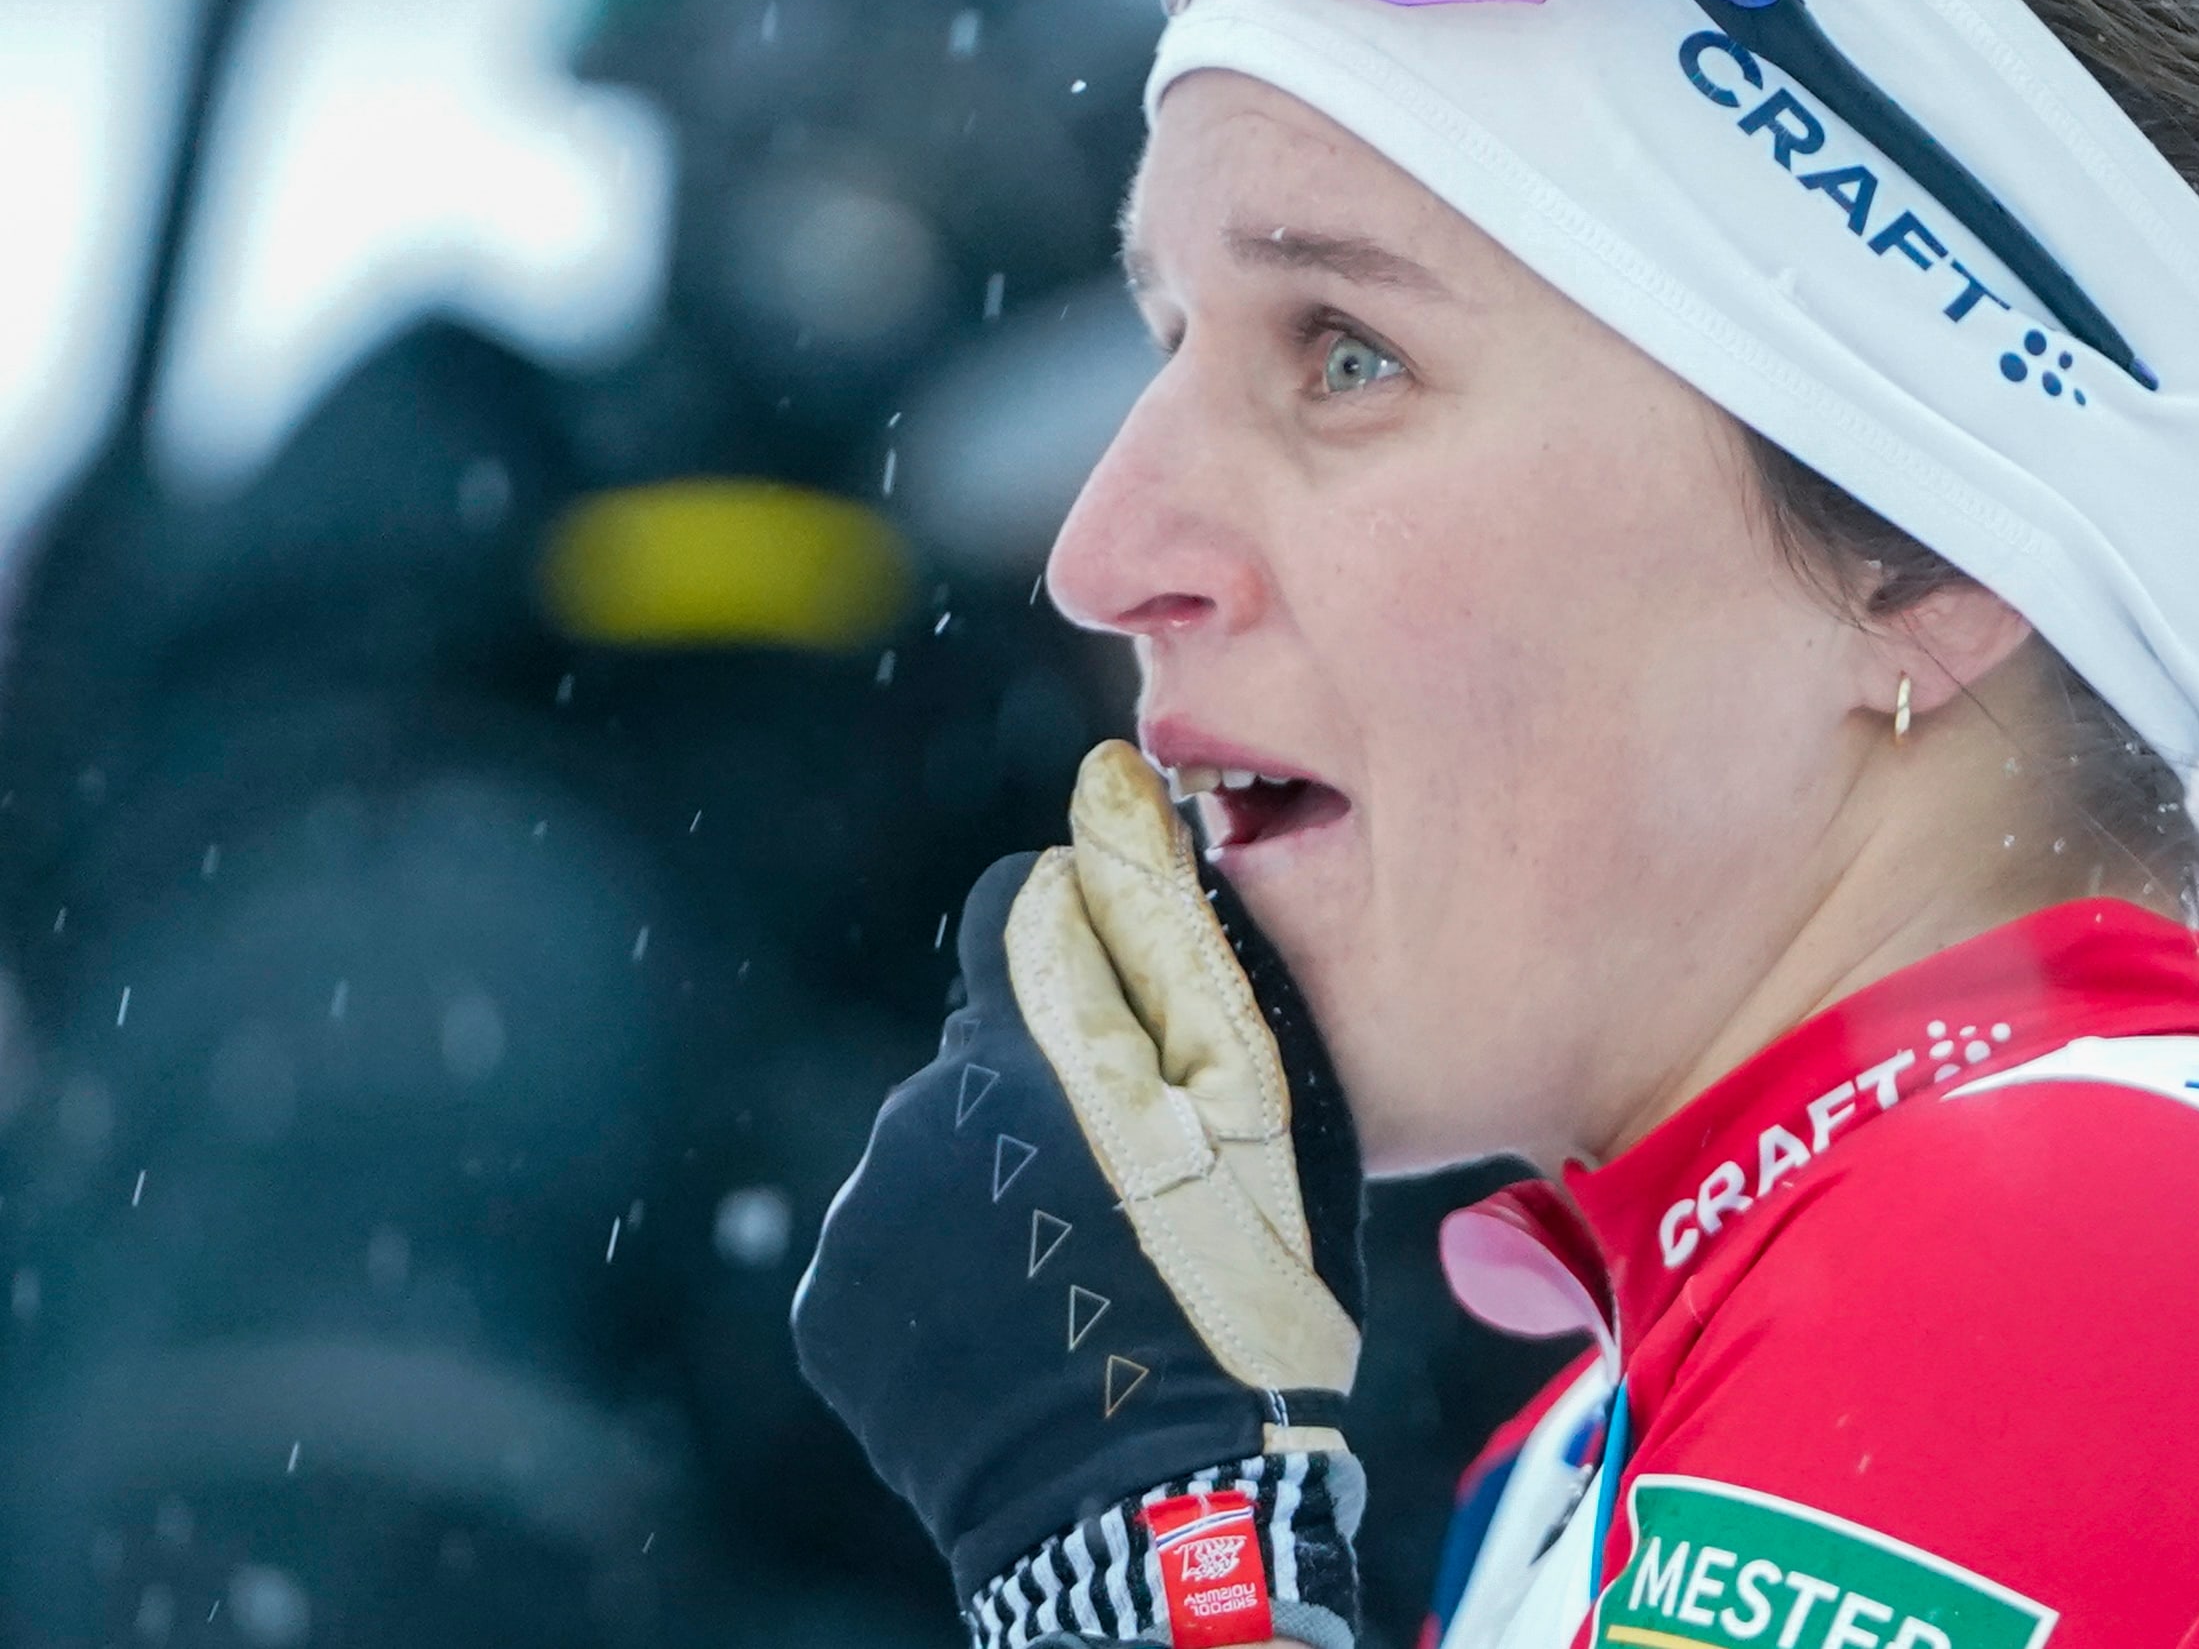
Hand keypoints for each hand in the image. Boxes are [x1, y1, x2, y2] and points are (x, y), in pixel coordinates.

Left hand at [792, 742, 1366, 1647]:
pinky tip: (1028, 1329)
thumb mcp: (1259, 1107)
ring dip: (1005, 1183)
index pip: (1015, 910)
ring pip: (944, 1151)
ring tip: (1092, 1275)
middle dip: (1054, 1084)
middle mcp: (915, 1112)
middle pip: (987, 1045)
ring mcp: (862, 1215)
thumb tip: (1112, 792)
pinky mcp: (836, 1306)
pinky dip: (954, 1269)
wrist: (1155, 1508)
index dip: (1087, 945)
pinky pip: (901, 1244)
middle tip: (1147, 1187)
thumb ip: (1174, 941)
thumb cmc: (1241, 1297)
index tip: (1148, 1024)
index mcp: (1019, 1044)